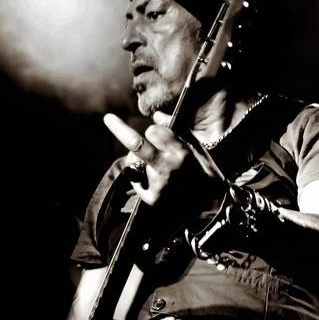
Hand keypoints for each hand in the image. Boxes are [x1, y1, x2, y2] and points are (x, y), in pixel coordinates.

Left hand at [103, 111, 223, 208]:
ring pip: (134, 162)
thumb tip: (155, 116)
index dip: (152, 131)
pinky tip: (154, 179)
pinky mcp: (151, 199)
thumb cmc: (202, 170)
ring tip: (156, 165)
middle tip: (108, 118)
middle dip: (119, 129)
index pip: (154, 132)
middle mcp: (167, 168)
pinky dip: (140, 176)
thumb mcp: (196, 146)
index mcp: (180, 152)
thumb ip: (175, 130)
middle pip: (136, 145)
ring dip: (138, 158)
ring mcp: (157, 184)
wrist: (210, 204)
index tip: (151, 131)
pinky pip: (136, 179)